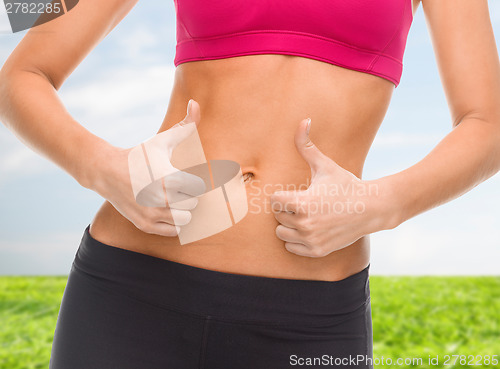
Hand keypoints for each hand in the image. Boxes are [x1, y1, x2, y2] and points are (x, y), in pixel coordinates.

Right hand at [92, 99, 205, 236]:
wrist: (106, 171)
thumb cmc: (139, 155)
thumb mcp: (162, 140)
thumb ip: (185, 125)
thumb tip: (196, 103)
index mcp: (169, 178)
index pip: (199, 189)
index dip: (193, 182)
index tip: (182, 176)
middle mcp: (161, 199)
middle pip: (193, 205)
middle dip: (188, 196)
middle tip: (175, 187)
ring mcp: (152, 214)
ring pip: (185, 220)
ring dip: (182, 210)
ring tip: (171, 199)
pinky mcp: (145, 225)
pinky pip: (174, 231)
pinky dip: (173, 222)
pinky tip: (165, 209)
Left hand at [270, 118, 395, 256]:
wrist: (372, 208)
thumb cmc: (346, 184)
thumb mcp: (325, 165)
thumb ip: (307, 145)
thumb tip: (303, 120)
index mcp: (302, 202)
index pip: (273, 200)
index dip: (283, 194)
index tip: (297, 192)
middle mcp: (304, 224)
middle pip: (277, 216)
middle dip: (287, 209)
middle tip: (305, 204)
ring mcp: (311, 239)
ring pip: (281, 233)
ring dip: (289, 225)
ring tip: (305, 216)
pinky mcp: (317, 251)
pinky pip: (291, 248)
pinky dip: (297, 240)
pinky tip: (310, 229)